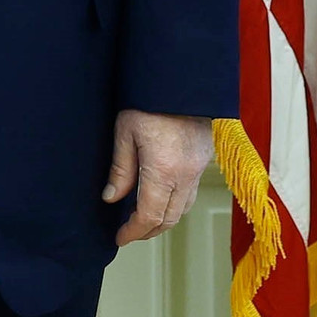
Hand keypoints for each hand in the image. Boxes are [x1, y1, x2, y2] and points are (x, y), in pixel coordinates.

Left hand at [103, 111, 213, 245]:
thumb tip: (111, 198)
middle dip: (148, 230)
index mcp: (163, 170)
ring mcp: (198, 168)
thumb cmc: (148, 100)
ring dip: (164, 219)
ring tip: (142, 219)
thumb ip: (121, 168)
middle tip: (129, 232)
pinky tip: (161, 199)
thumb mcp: (125, 131)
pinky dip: (176, 204)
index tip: (120, 237)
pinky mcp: (204, 159)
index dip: (134, 231)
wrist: (180, 79)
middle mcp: (186, 175)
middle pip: (169, 218)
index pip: (149, 215)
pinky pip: (191, 193)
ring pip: (183, 208)